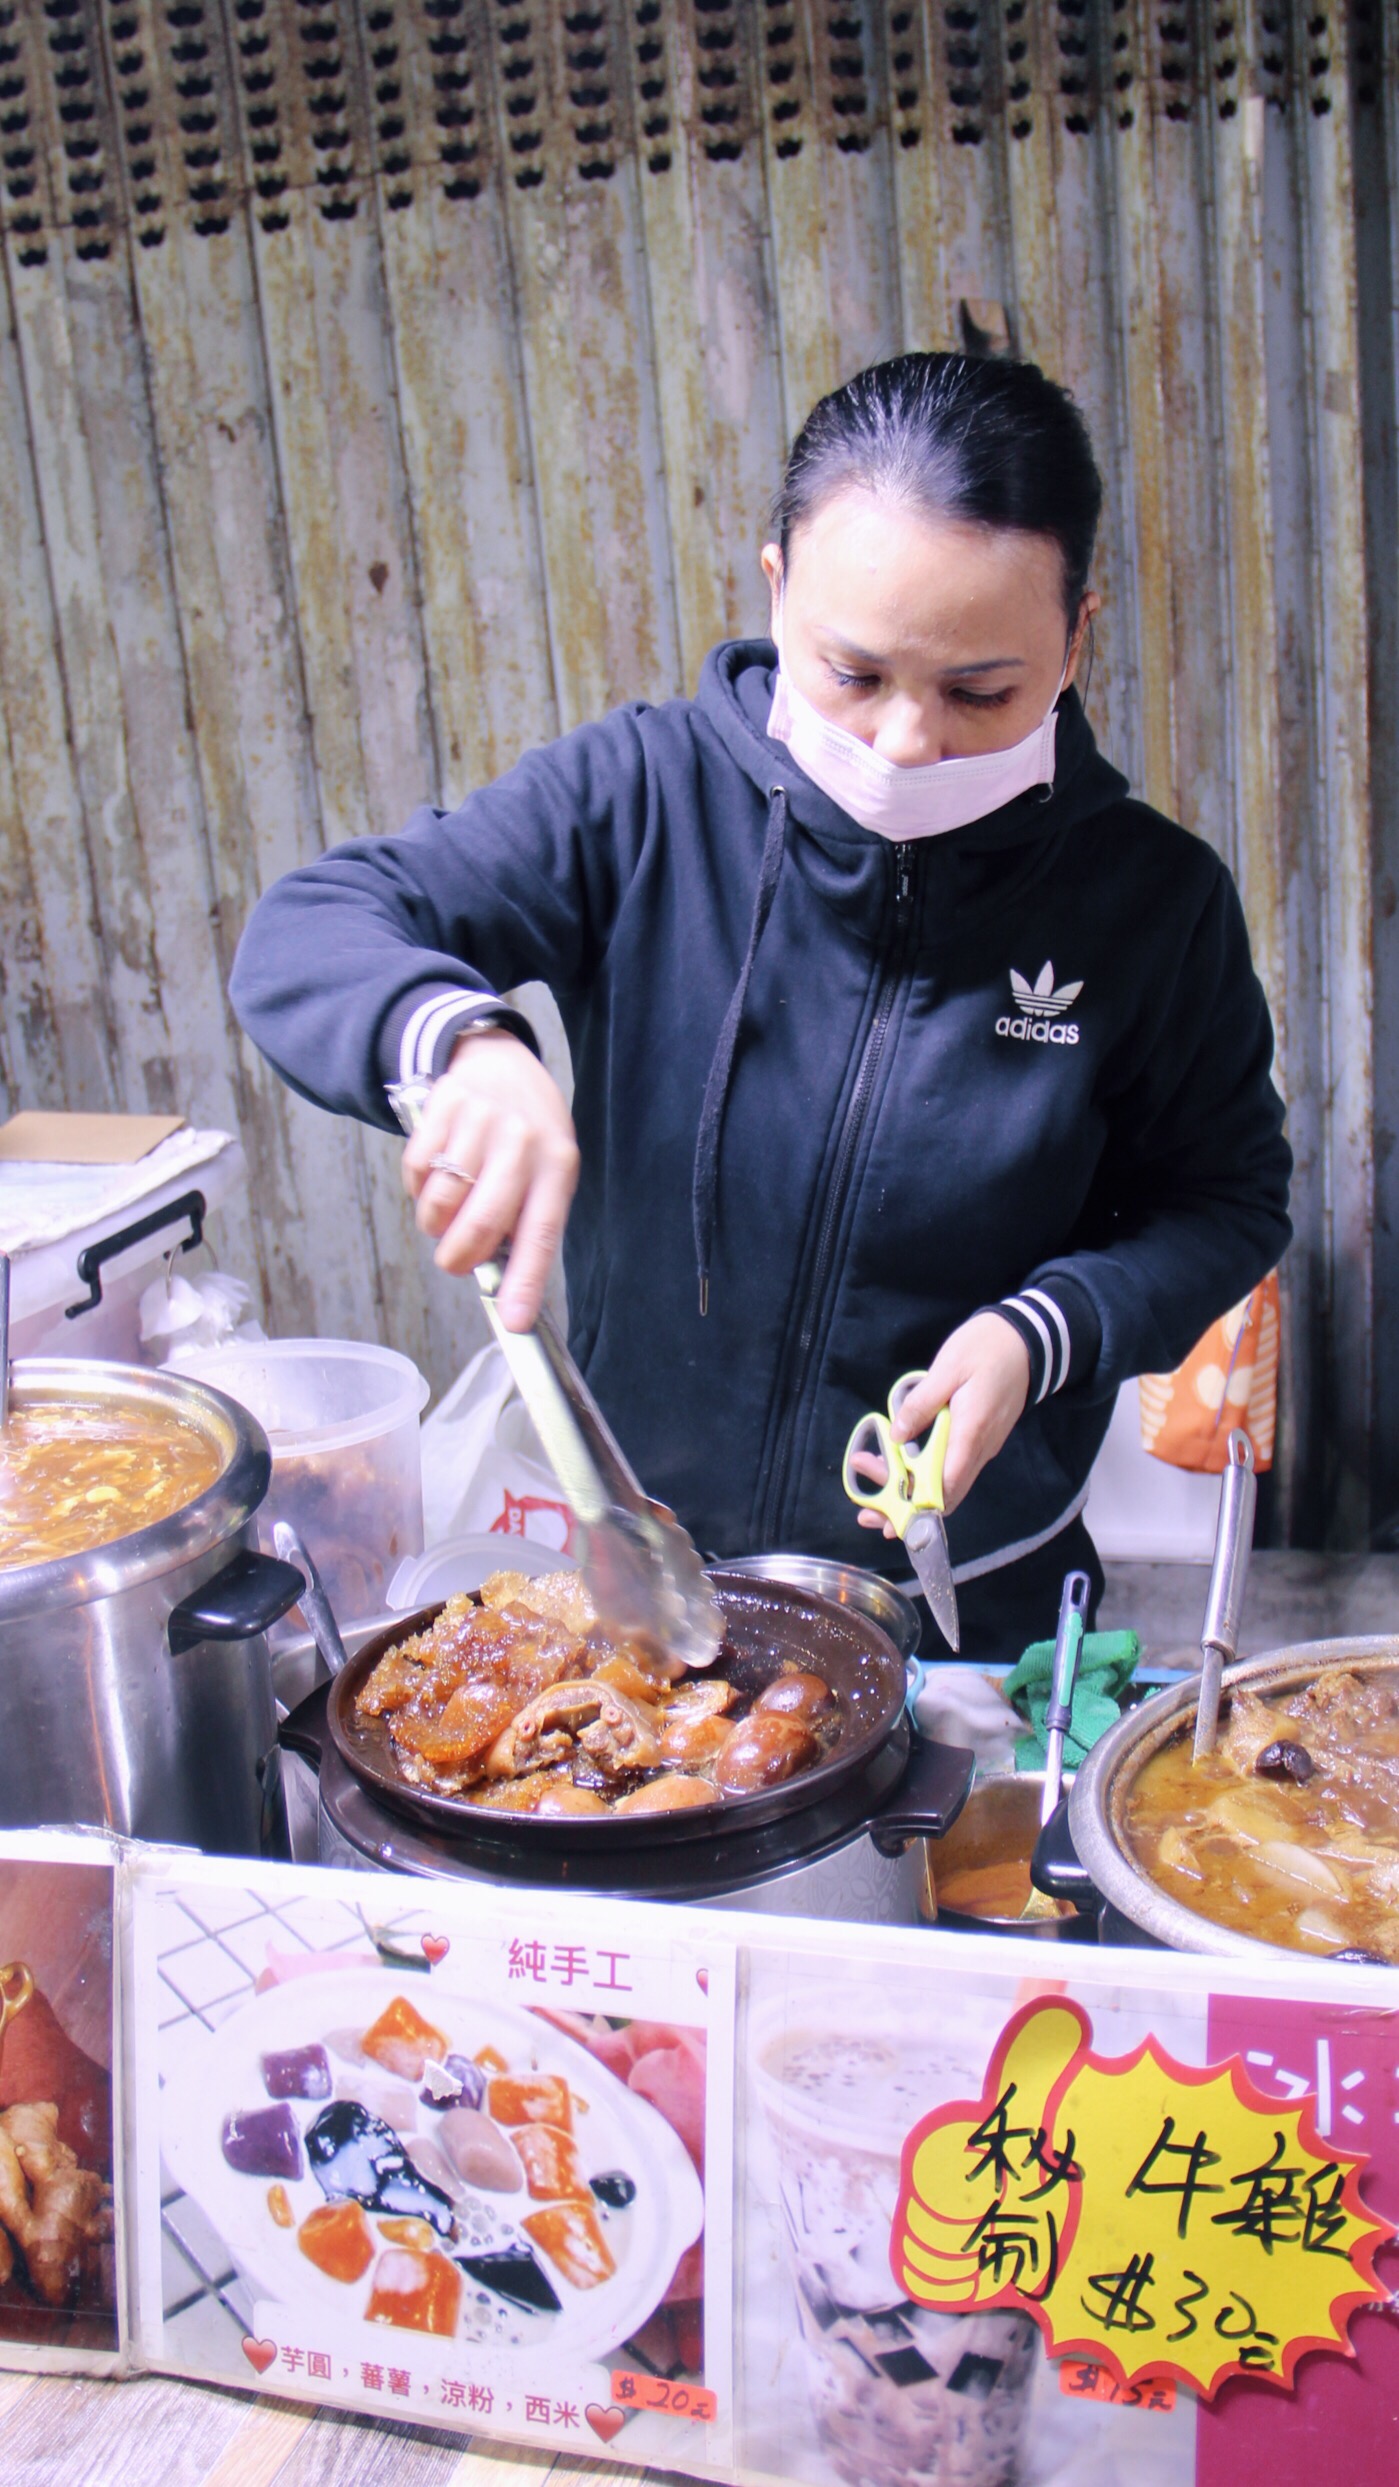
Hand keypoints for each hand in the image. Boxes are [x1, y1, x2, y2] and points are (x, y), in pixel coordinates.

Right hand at [401, 1031, 578, 1329]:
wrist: (498, 1062)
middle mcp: (521, 1142)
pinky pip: (416, 1172)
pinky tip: (435, 1179)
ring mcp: (480, 1122)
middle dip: (459, 1258)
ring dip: (435, 1224)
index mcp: (557, 1164)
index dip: (525, 1281)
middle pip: (481, 1223)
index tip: (513, 1321)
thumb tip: (506, 1284)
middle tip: (454, 1263)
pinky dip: (417, 1190)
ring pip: (441, 1202)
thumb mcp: (547, 1167)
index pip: (540, 1233)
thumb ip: (528, 1217)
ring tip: (446, 1214)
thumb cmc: (527, 1132)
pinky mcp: (443, 1109)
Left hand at [856, 1311, 1031, 1533]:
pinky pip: (952, 1468)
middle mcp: (980, 1449)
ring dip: (910, 1490)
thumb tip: (895, 1435)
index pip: (945, 1487)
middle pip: (944, 1495)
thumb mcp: (947, 1368)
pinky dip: (924, 1473)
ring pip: (947, 1483)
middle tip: (868, 1513)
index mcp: (971, 1433)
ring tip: (872, 1477)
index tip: (888, 1520)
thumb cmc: (987, 1349)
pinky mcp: (980, 1440)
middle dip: (905, 1509)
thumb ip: (921, 1403)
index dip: (916, 1509)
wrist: (1026, 1341)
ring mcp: (982, 1447)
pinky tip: (899, 1464)